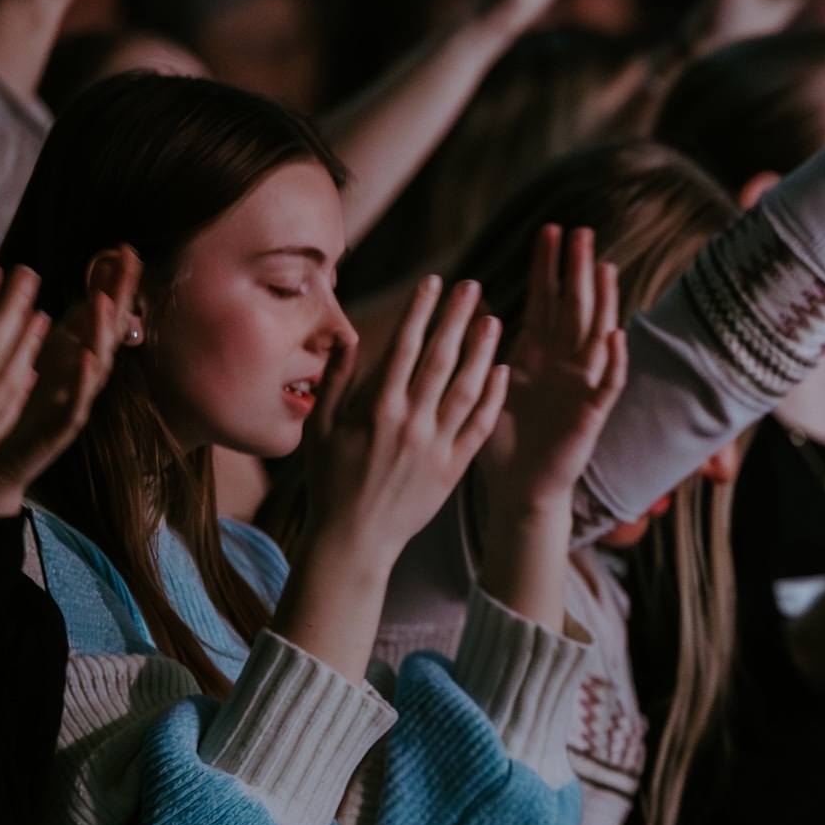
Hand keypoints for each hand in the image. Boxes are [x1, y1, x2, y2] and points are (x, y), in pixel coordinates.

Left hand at [0, 247, 141, 517]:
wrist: (0, 458)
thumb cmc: (22, 404)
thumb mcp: (44, 355)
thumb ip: (70, 327)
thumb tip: (90, 291)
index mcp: (78, 353)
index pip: (103, 312)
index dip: (116, 282)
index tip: (125, 250)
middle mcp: (84, 373)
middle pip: (109, 330)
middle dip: (120, 297)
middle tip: (130, 264)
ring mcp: (77, 399)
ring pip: (98, 363)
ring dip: (103, 333)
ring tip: (105, 303)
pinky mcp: (64, 426)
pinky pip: (78, 400)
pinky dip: (84, 380)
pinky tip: (87, 358)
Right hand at [272, 277, 508, 681]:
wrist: (355, 541)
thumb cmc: (331, 483)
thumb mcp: (321, 430)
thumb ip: (337, 382)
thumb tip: (350, 337)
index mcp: (377, 409)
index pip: (404, 347)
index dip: (420, 311)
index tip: (434, 282)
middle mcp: (410, 423)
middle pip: (440, 360)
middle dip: (457, 319)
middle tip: (474, 287)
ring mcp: (435, 447)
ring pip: (466, 390)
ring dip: (482, 353)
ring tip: (496, 321)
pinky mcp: (452, 470)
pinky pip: (478, 428)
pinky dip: (492, 400)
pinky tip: (504, 373)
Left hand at [479, 225, 626, 512]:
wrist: (517, 488)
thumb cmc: (498, 443)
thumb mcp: (485, 388)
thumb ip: (478, 353)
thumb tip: (462, 311)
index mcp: (536, 353)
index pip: (544, 300)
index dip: (547, 267)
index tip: (548, 231)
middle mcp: (563, 362)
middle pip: (574, 306)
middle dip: (576, 270)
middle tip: (580, 231)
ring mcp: (581, 384)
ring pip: (596, 334)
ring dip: (603, 303)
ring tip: (605, 268)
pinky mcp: (591, 413)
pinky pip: (607, 383)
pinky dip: (613, 361)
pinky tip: (613, 336)